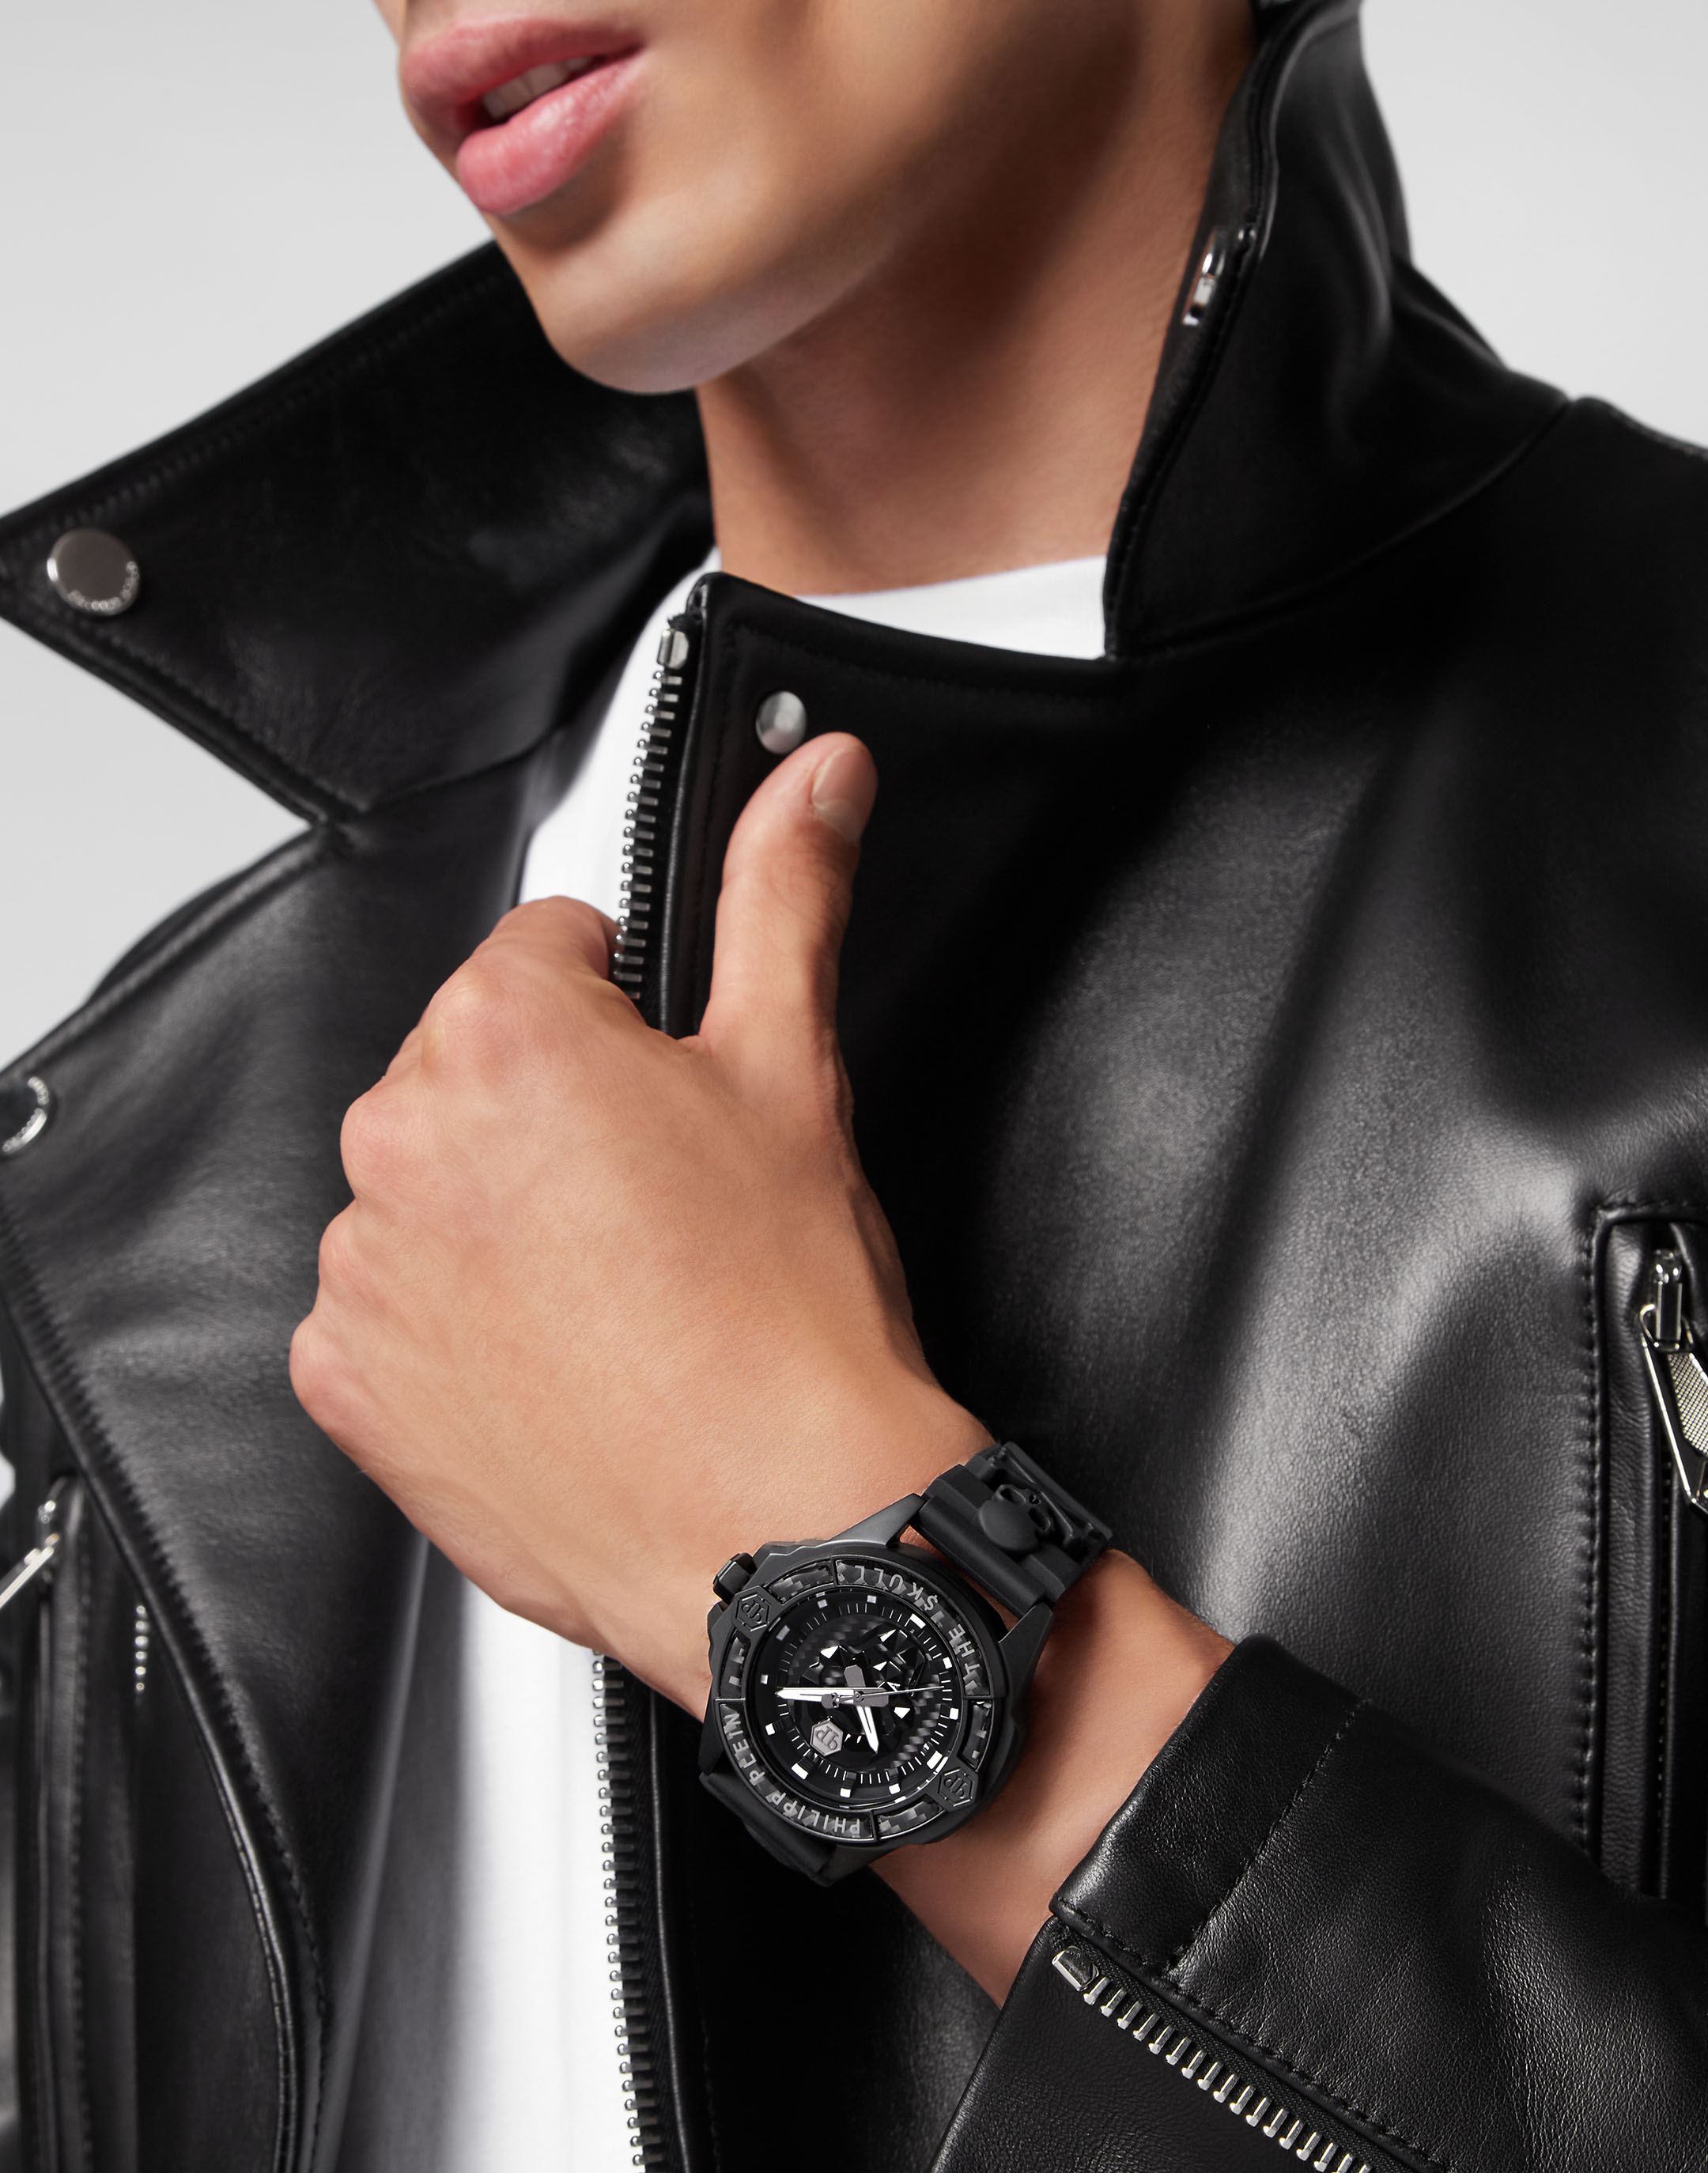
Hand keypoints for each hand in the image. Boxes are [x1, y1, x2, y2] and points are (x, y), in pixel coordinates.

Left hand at [290, 727, 1228, 2000]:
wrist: (775, 1532)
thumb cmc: (787, 1320)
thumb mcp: (795, 1069)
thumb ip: (787, 893)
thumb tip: (818, 779)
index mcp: (503, 1036)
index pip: (545, 950)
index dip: (627, 1008)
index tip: (668, 1079)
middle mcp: (404, 1142)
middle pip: (474, 1072)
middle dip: (556, 1113)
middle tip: (662, 1199)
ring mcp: (365, 1272)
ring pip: (432, 1192)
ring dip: (501, 1219)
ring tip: (619, 1293)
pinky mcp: (350, 1386)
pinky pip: (387, 1314)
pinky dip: (453, 1325)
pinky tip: (557, 1359)